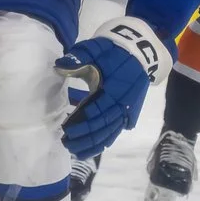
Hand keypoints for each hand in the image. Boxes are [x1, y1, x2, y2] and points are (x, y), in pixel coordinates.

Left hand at [53, 19, 169, 158]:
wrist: (140, 51)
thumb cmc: (113, 50)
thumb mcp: (94, 48)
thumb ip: (77, 58)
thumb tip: (59, 66)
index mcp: (113, 89)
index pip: (96, 112)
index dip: (81, 123)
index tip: (66, 130)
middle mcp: (122, 103)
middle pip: (103, 127)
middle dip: (85, 138)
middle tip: (66, 143)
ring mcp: (128, 109)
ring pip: (111, 133)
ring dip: (94, 144)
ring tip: (77, 152)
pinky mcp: (130, 112)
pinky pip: (117, 131)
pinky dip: (106, 140)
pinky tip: (94, 149)